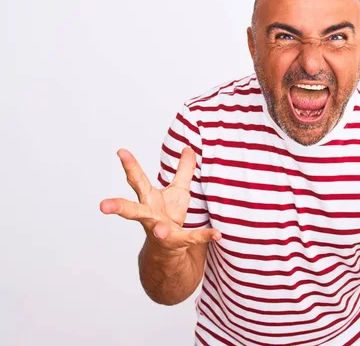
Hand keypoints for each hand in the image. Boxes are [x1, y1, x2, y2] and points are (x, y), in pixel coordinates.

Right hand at [99, 147, 219, 254]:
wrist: (170, 250)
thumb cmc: (169, 216)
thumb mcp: (178, 190)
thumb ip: (184, 170)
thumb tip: (188, 148)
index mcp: (149, 199)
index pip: (137, 179)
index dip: (130, 165)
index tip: (121, 151)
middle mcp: (149, 215)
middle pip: (131, 210)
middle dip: (118, 206)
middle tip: (104, 205)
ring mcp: (160, 231)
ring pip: (156, 231)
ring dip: (159, 231)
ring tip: (160, 231)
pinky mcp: (177, 242)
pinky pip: (191, 238)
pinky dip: (205, 235)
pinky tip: (216, 234)